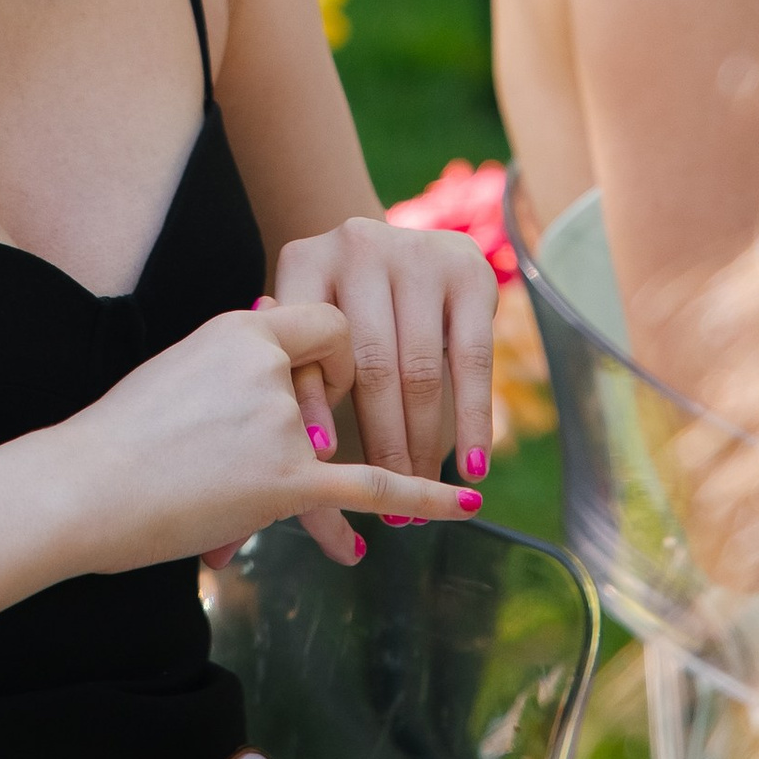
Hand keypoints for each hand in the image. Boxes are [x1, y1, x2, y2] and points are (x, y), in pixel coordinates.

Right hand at [62, 300, 485, 573]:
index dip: (327, 356)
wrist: (80, 488)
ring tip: (247, 489)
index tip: (306, 385)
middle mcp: (271, 366)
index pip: (323, 324)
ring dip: (318, 475)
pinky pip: (371, 486)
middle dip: (322, 422)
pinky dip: (422, 496)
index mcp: (242, 328)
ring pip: (339, 445)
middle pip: (336, 386)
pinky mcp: (285, 481)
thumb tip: (270, 383)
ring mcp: (283, 424)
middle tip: (246, 448)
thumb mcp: (179, 372)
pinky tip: (462, 505)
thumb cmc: (117, 439)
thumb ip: (234, 367)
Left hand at [268, 219, 497, 493]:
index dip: (314, 405)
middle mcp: (358, 246)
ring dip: (423, 443)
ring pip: (420, 370)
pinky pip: (474, 359)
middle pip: (371, 365)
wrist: (393, 249)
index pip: (309, 345)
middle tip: (386, 511)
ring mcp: (417, 253)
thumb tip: (284, 474)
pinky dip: (473, 419)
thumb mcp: (305, 332)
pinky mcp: (469, 269)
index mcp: (306, 261)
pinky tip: (472, 466)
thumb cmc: (336, 311)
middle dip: (381, 445)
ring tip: (422, 493)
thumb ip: (291, 379)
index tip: (322, 462)